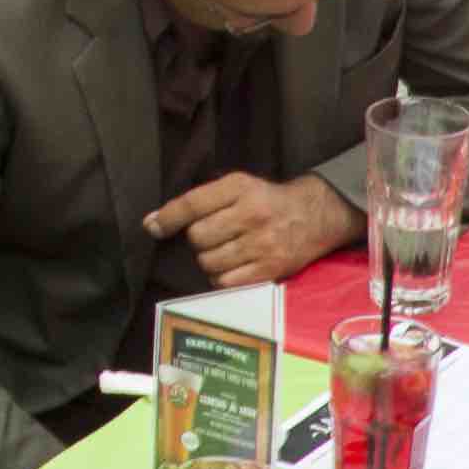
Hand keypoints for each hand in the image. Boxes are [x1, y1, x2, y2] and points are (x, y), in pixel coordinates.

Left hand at [143, 169, 358, 292]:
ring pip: (209, 262)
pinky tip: (231, 267)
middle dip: (197, 240)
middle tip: (211, 236)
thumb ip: (197, 201)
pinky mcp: (271, 270)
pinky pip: (226, 282)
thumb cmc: (266, 200)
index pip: (192, 204)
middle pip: (198, 237)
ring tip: (223, 251)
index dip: (167, 218)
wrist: (315, 215)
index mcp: (239, 188)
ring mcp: (262, 244)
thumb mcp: (237, 186)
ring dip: (208, 260)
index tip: (153, 228)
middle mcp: (251, 215)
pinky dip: (221, 278)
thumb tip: (153, 223)